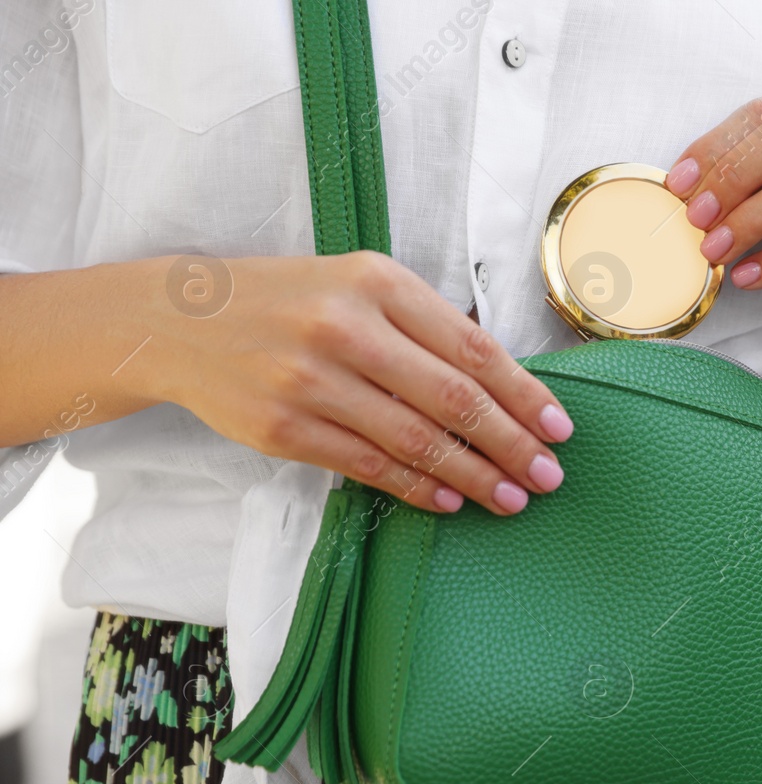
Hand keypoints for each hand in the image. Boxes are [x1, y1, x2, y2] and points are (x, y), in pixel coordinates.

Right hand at [136, 252, 570, 514]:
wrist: (180, 319)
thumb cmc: (291, 302)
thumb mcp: (359, 286)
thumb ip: (425, 327)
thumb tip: (507, 388)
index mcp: (377, 283)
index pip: (473, 347)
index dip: (523, 394)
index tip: (559, 428)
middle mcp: (345, 328)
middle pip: (453, 399)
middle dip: (511, 444)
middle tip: (548, 476)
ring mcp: (310, 381)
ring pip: (415, 440)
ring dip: (473, 476)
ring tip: (510, 497)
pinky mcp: (283, 428)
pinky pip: (368, 466)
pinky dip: (416, 487)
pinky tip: (448, 500)